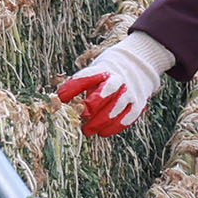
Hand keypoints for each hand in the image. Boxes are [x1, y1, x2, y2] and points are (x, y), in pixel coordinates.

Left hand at [54, 30, 175, 136]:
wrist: (137, 66)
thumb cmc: (106, 75)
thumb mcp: (93, 74)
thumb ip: (79, 87)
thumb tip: (58, 103)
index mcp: (103, 70)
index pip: (86, 77)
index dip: (72, 87)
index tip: (60, 97)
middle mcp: (118, 80)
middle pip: (104, 93)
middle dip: (89, 108)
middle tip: (78, 118)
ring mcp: (130, 92)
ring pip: (116, 108)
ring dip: (100, 122)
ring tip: (87, 130)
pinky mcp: (139, 103)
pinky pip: (128, 117)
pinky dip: (114, 127)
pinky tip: (103, 132)